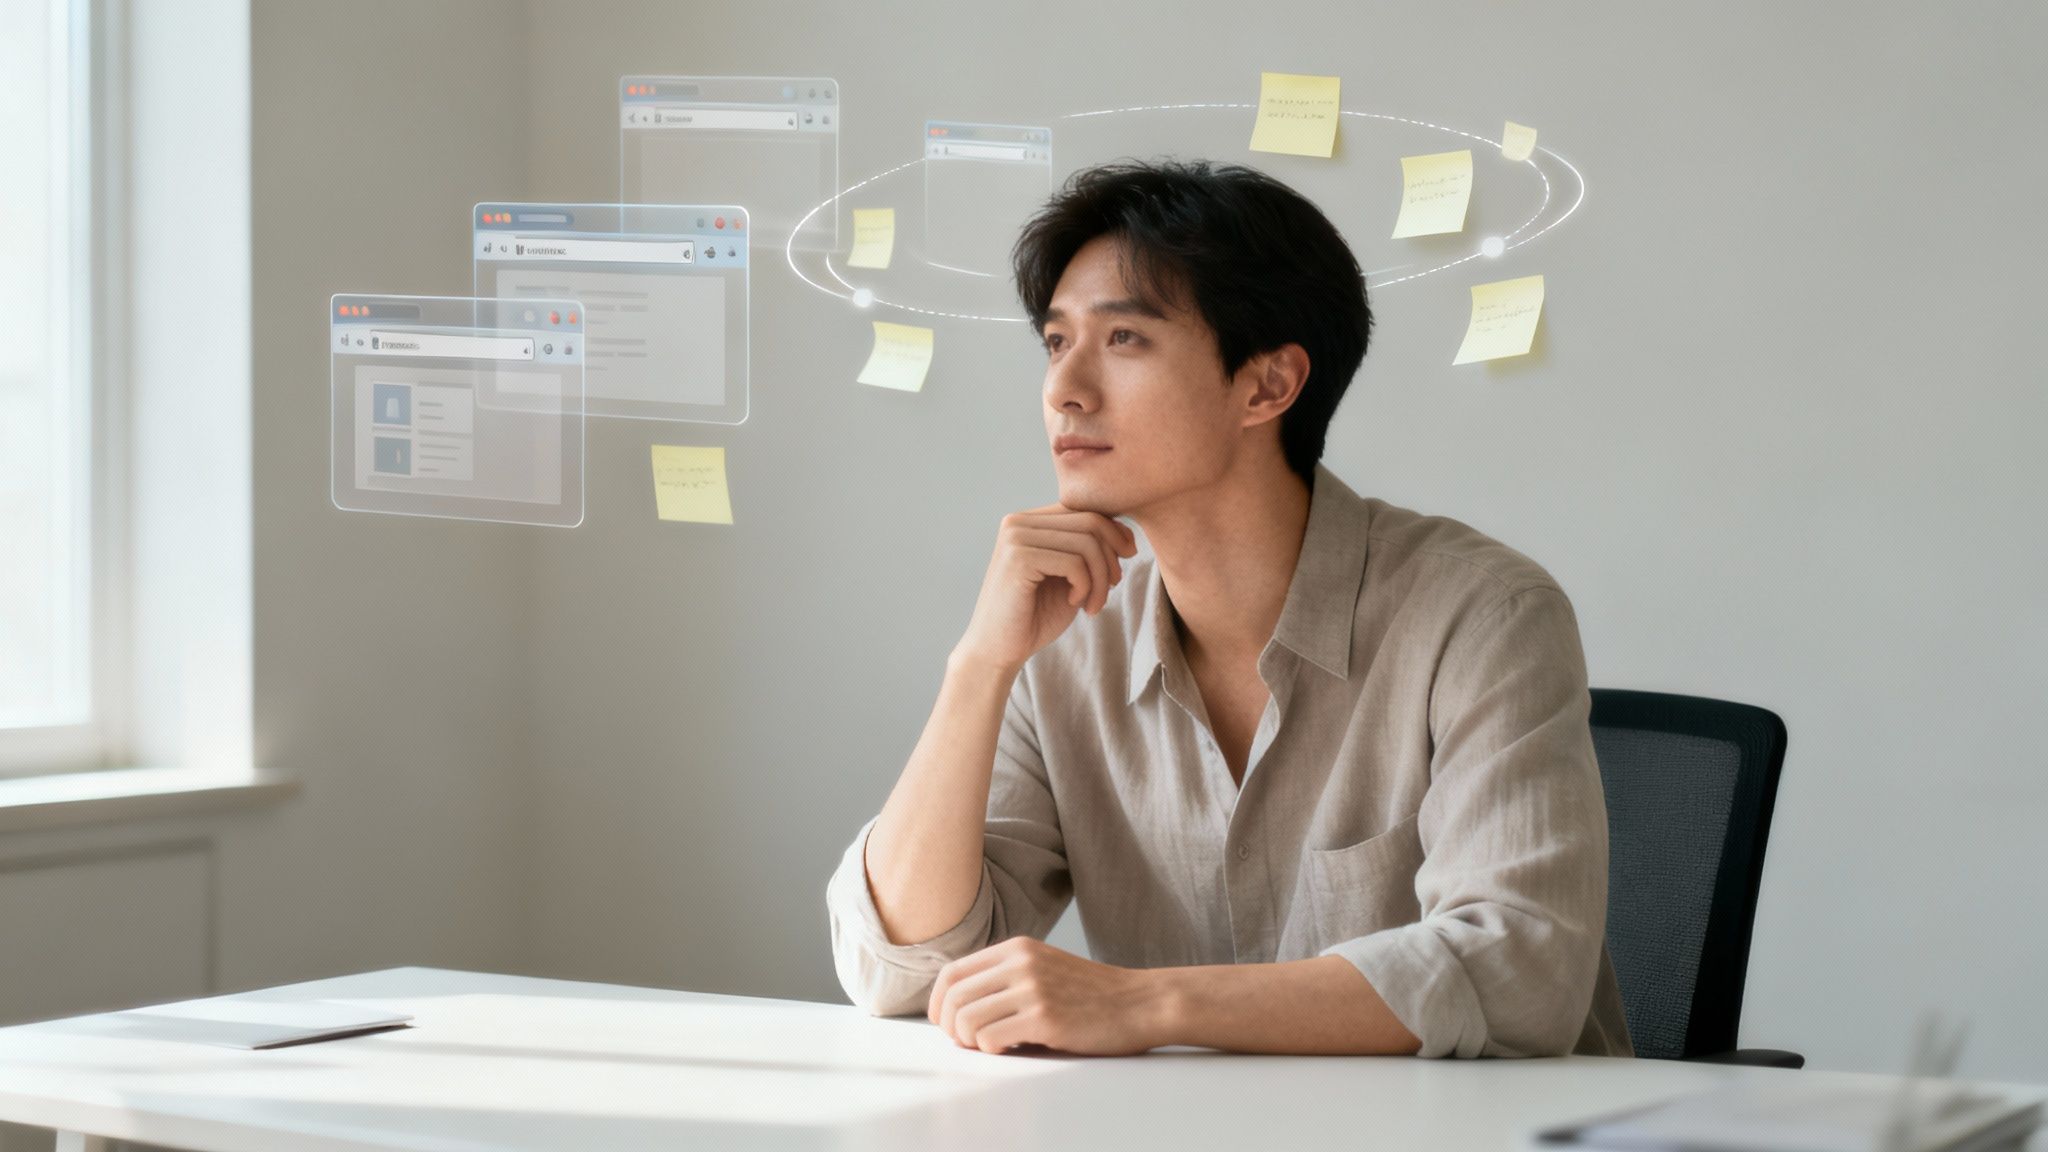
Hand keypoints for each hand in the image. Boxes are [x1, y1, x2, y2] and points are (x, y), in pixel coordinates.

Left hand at [927, 936, 1172, 1055]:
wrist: (1140, 1003)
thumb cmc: (1092, 994)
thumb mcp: (1044, 967)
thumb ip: (1006, 976)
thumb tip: (959, 1006)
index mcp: (1017, 948)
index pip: (952, 972)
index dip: (939, 1003)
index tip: (945, 1023)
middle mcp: (1020, 963)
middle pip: (954, 997)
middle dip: (949, 1026)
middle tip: (965, 1042)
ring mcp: (1033, 989)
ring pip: (967, 1019)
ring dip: (969, 1041)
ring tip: (990, 1046)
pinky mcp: (1045, 1018)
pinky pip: (991, 1038)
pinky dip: (991, 1050)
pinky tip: (1010, 1048)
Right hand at [952, 505, 1137, 674]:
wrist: (998, 651)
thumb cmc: (1034, 617)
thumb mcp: (1069, 577)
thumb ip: (1087, 550)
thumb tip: (1126, 532)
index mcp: (1029, 521)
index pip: (1084, 509)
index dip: (1115, 532)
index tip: (1126, 560)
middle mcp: (1018, 521)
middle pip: (1090, 522)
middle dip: (1112, 557)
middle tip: (1113, 586)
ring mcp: (1016, 537)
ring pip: (1087, 543)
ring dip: (1101, 578)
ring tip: (1094, 603)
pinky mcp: (1018, 558)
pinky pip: (1074, 563)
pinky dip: (1086, 586)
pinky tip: (1074, 603)